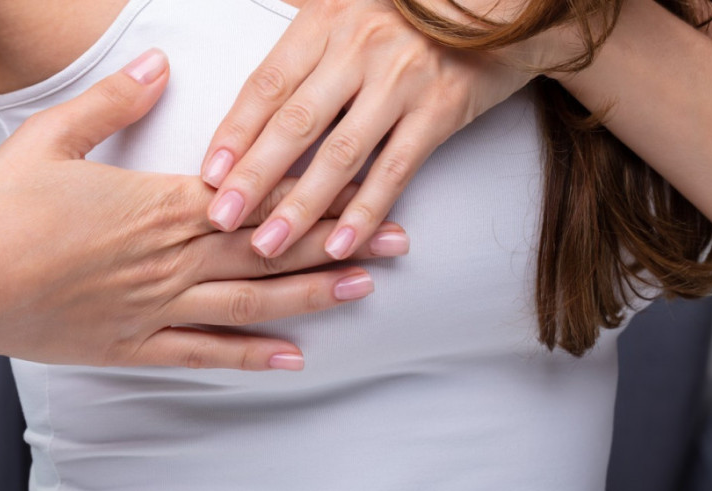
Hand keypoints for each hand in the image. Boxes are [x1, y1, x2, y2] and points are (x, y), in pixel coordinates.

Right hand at [0, 49, 406, 370]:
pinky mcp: (133, 346)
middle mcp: (170, 258)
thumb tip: (163, 63)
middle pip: (271, 249)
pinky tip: (294, 358)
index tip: (363, 189)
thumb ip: (115, 100)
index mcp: (158, 204)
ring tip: (365, 290)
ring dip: (313, 295)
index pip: (256, 196)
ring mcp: (155, 307)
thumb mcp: (52, 138)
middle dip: (340, 244)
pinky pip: (203, 354)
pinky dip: (251, 357)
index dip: (315, 194)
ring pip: (251, 302)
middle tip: (398, 243)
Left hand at [201, 0, 534, 258]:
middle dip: (253, 178)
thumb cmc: (410, 10)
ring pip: (341, 154)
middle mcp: (358, 49)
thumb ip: (301, 37)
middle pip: (294, 123)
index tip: (208, 176)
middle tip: (221, 220)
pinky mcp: (441, 109)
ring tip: (268, 246)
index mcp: (325, 22)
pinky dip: (366, 210)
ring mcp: (402, 81)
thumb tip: (253, 72)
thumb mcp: (347, 4)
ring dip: (301, 206)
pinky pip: (396, 168)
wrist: (502, 0)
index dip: (234, 134)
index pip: (266, 86)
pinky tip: (340, 244)